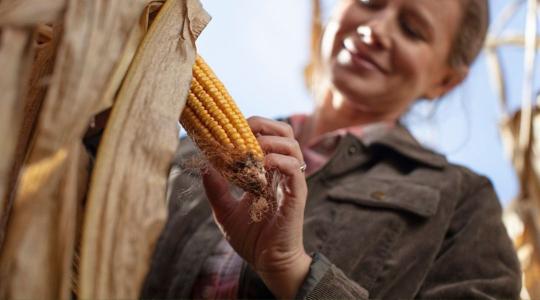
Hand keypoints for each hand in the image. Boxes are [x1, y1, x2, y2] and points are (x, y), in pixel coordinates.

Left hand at [202, 116, 310, 298]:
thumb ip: (215, 188)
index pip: (265, 138)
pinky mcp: (297, 194)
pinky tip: (262, 164)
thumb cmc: (251, 239)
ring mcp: (290, 182)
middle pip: (284, 134)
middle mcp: (280, 173)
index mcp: (266, 173)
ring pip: (292, 145)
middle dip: (265, 125)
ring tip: (253, 147)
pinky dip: (279, 160)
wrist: (268, 264)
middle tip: (244, 127)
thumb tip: (203, 165)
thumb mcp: (224, 211)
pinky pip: (294, 168)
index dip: (251, 127)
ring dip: (272, 140)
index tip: (230, 127)